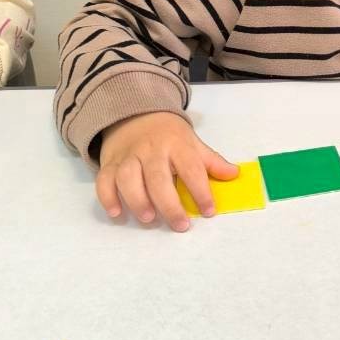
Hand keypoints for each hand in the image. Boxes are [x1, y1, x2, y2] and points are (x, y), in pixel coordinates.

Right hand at [97, 111, 238, 231]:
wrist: (135, 114)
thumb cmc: (169, 135)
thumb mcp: (192, 143)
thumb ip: (211, 161)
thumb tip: (234, 174)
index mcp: (177, 144)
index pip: (191, 168)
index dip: (201, 191)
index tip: (209, 211)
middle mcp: (152, 150)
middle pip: (158, 177)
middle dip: (169, 204)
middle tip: (180, 225)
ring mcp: (129, 156)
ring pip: (129, 178)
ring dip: (138, 200)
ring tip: (149, 218)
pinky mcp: (110, 163)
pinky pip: (104, 180)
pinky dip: (108, 197)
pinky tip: (116, 213)